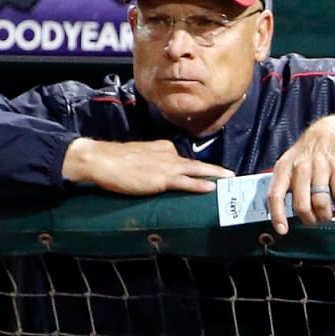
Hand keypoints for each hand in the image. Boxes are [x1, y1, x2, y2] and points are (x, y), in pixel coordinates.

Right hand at [63, 138, 233, 194]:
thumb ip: (150, 162)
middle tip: (231, 174)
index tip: (208, 172)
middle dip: (215, 169)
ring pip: (197, 170)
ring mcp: (167, 166)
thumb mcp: (137, 157)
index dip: (196, 168)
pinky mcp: (163, 179)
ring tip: (229, 180)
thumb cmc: (114, 160)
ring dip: (214, 175)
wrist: (102, 160)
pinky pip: (186, 182)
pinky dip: (200, 185)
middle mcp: (169, 154)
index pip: (183, 158)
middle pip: (196, 163)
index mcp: (162, 148)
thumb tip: (154, 172)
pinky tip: (212, 188)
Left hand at [267, 114, 334, 234]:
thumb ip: (289, 182)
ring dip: (326, 215)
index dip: (278, 215)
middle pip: (300, 204)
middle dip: (309, 219)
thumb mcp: (293, 160)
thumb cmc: (312, 149)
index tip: (282, 229)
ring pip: (319, 201)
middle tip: (316, 221)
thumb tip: (285, 209)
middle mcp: (300, 167)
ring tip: (330, 216)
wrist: (334, 128)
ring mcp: (319, 166)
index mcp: (285, 167)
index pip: (275, 195)